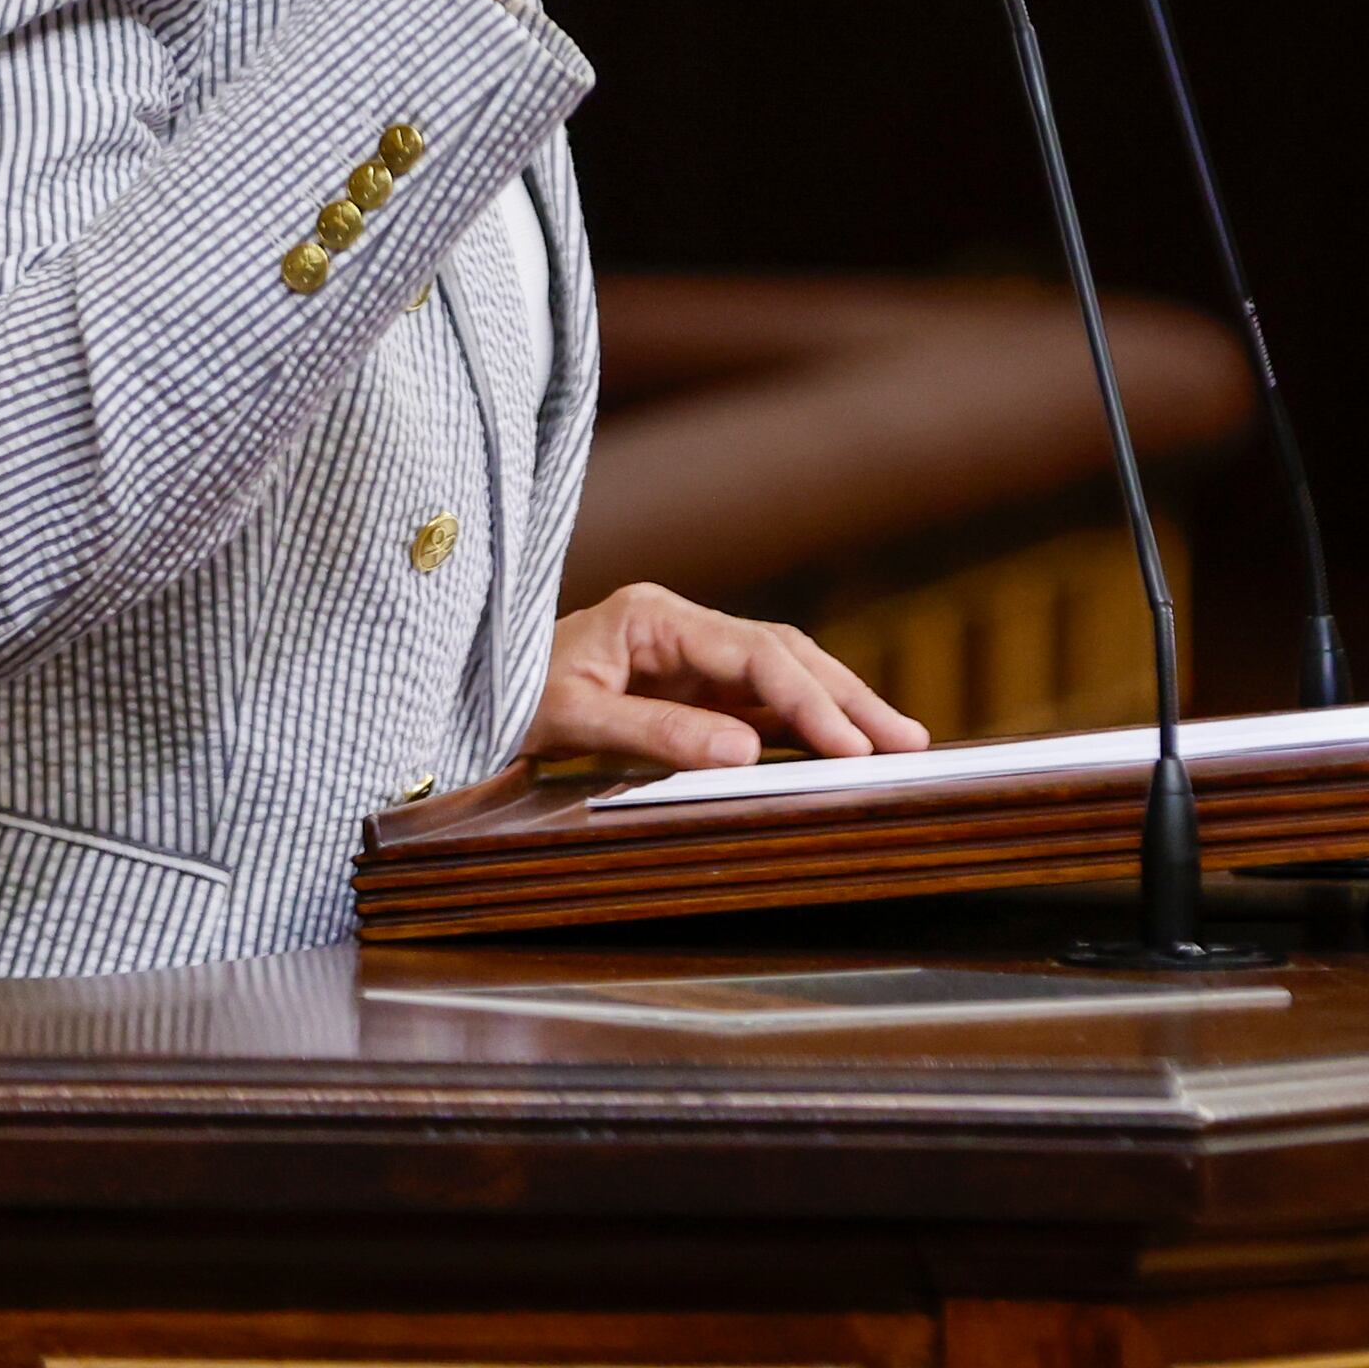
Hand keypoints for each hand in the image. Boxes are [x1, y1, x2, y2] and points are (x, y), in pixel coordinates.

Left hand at [525, 584, 928, 774]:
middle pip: (783, 652)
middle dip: (846, 696)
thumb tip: (746, 752)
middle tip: (906, 741)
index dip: (808, 698)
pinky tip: (840, 746)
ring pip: (782, 672)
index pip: (753, 653)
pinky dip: (803, 723)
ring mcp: (687, 656)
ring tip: (894, 742)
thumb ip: (658, 734)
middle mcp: (680, 627)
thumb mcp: (571, 720)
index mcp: (653, 616)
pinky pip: (758, 702)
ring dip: (836, 706)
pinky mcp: (688, 687)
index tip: (849, 743)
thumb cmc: (506, 699)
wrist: (462, 694)